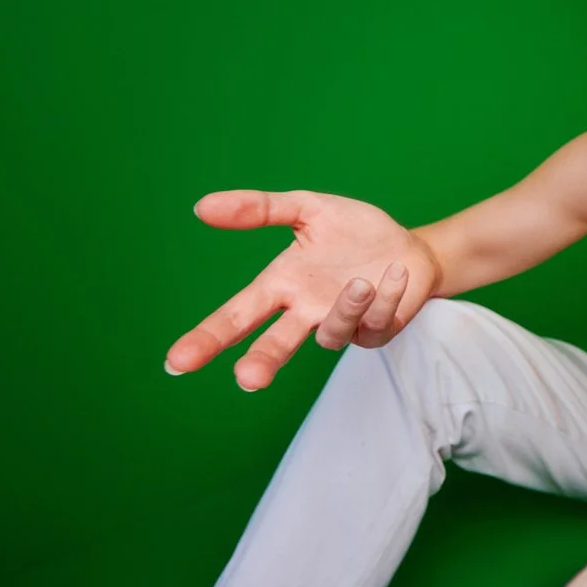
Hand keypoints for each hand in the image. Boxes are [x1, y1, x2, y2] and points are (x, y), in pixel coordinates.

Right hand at [166, 189, 441, 389]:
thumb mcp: (308, 209)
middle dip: (260, 362)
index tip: (176, 362)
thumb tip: (202, 206)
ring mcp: (341, 326)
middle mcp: (306, 311)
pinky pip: (376, 323)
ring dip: (346, 308)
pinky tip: (393, 274)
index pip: (237, 316)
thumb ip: (260, 209)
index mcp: (282, 285)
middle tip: (248, 379)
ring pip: (332, 334)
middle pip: (274, 345)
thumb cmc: (354, 232)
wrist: (410, 245)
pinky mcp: (376, 332)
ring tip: (361, 282)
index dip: (208, 338)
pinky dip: (387, 296)